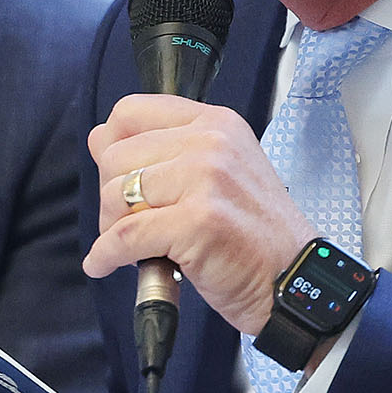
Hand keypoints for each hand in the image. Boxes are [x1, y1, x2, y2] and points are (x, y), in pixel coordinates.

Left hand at [83, 94, 314, 335]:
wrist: (293, 280)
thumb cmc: (253, 236)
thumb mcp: (217, 175)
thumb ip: (164, 153)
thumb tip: (98, 139)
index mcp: (215, 123)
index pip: (131, 111)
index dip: (111, 147)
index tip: (118, 178)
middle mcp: (211, 142)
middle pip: (115, 157)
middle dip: (112, 198)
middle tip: (133, 225)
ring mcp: (207, 179)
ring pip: (117, 194)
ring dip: (111, 229)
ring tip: (135, 247)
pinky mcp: (198, 221)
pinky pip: (125, 236)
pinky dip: (105, 256)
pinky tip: (104, 264)